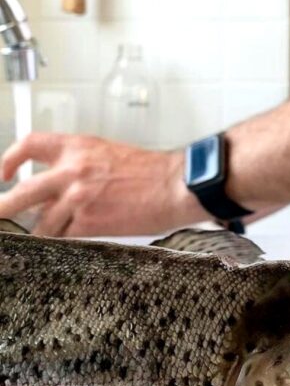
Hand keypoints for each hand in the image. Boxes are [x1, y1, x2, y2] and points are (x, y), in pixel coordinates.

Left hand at [0, 133, 208, 237]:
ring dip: (44, 231)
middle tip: (2, 215)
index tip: (3, 174)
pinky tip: (75, 238)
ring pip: (41, 223)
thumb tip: (56, 187)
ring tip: (53, 233)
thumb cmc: (151, 172)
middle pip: (21, 192)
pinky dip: (66, 240)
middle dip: (5, 208)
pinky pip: (64, 237)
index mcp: (78, 147)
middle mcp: (72, 170)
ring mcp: (78, 198)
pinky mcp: (88, 223)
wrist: (176, 185)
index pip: (30, 145)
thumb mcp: (108, 155)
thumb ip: (78, 166)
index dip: (9, 160)